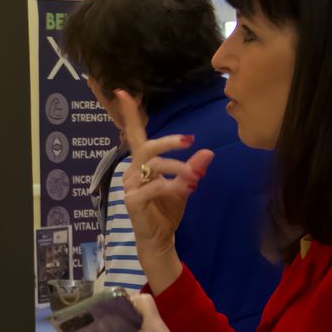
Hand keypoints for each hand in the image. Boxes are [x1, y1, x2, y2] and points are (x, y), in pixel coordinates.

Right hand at [112, 90, 210, 289]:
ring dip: (178, 168)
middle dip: (168, 142)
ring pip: (152, 166)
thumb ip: (193, 168)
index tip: (123, 92)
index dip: (128, 114)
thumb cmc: (167, 210)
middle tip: (190, 141)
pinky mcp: (132, 202)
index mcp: (142, 164)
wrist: (160, 239)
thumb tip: (208, 153)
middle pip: (146, 147)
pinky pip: (152, 187)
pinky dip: (171, 186)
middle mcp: (132, 171)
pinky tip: (187, 188)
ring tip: (196, 178)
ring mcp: (129, 187)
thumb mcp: (185, 185)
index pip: (134, 135)